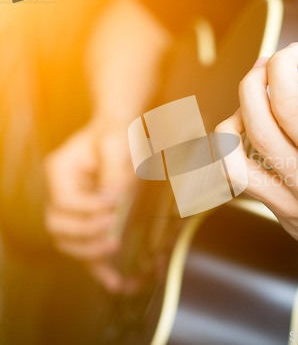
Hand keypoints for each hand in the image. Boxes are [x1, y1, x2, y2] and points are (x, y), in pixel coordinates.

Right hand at [44, 119, 133, 291]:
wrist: (119, 133)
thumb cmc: (116, 134)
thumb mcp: (117, 145)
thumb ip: (116, 172)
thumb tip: (118, 203)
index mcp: (60, 171)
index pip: (64, 201)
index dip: (90, 207)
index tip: (118, 201)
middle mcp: (60, 193)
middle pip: (59, 228)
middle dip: (87, 232)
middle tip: (115, 229)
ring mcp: (72, 210)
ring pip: (70, 244)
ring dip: (92, 252)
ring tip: (116, 249)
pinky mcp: (88, 222)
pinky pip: (88, 250)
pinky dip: (100, 268)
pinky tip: (116, 283)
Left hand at [217, 28, 297, 298]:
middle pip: (282, 117)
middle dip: (273, 71)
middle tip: (280, 59)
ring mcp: (297, 194)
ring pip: (253, 138)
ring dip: (247, 97)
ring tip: (257, 83)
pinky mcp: (276, 204)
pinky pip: (236, 172)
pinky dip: (227, 142)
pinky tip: (237, 123)